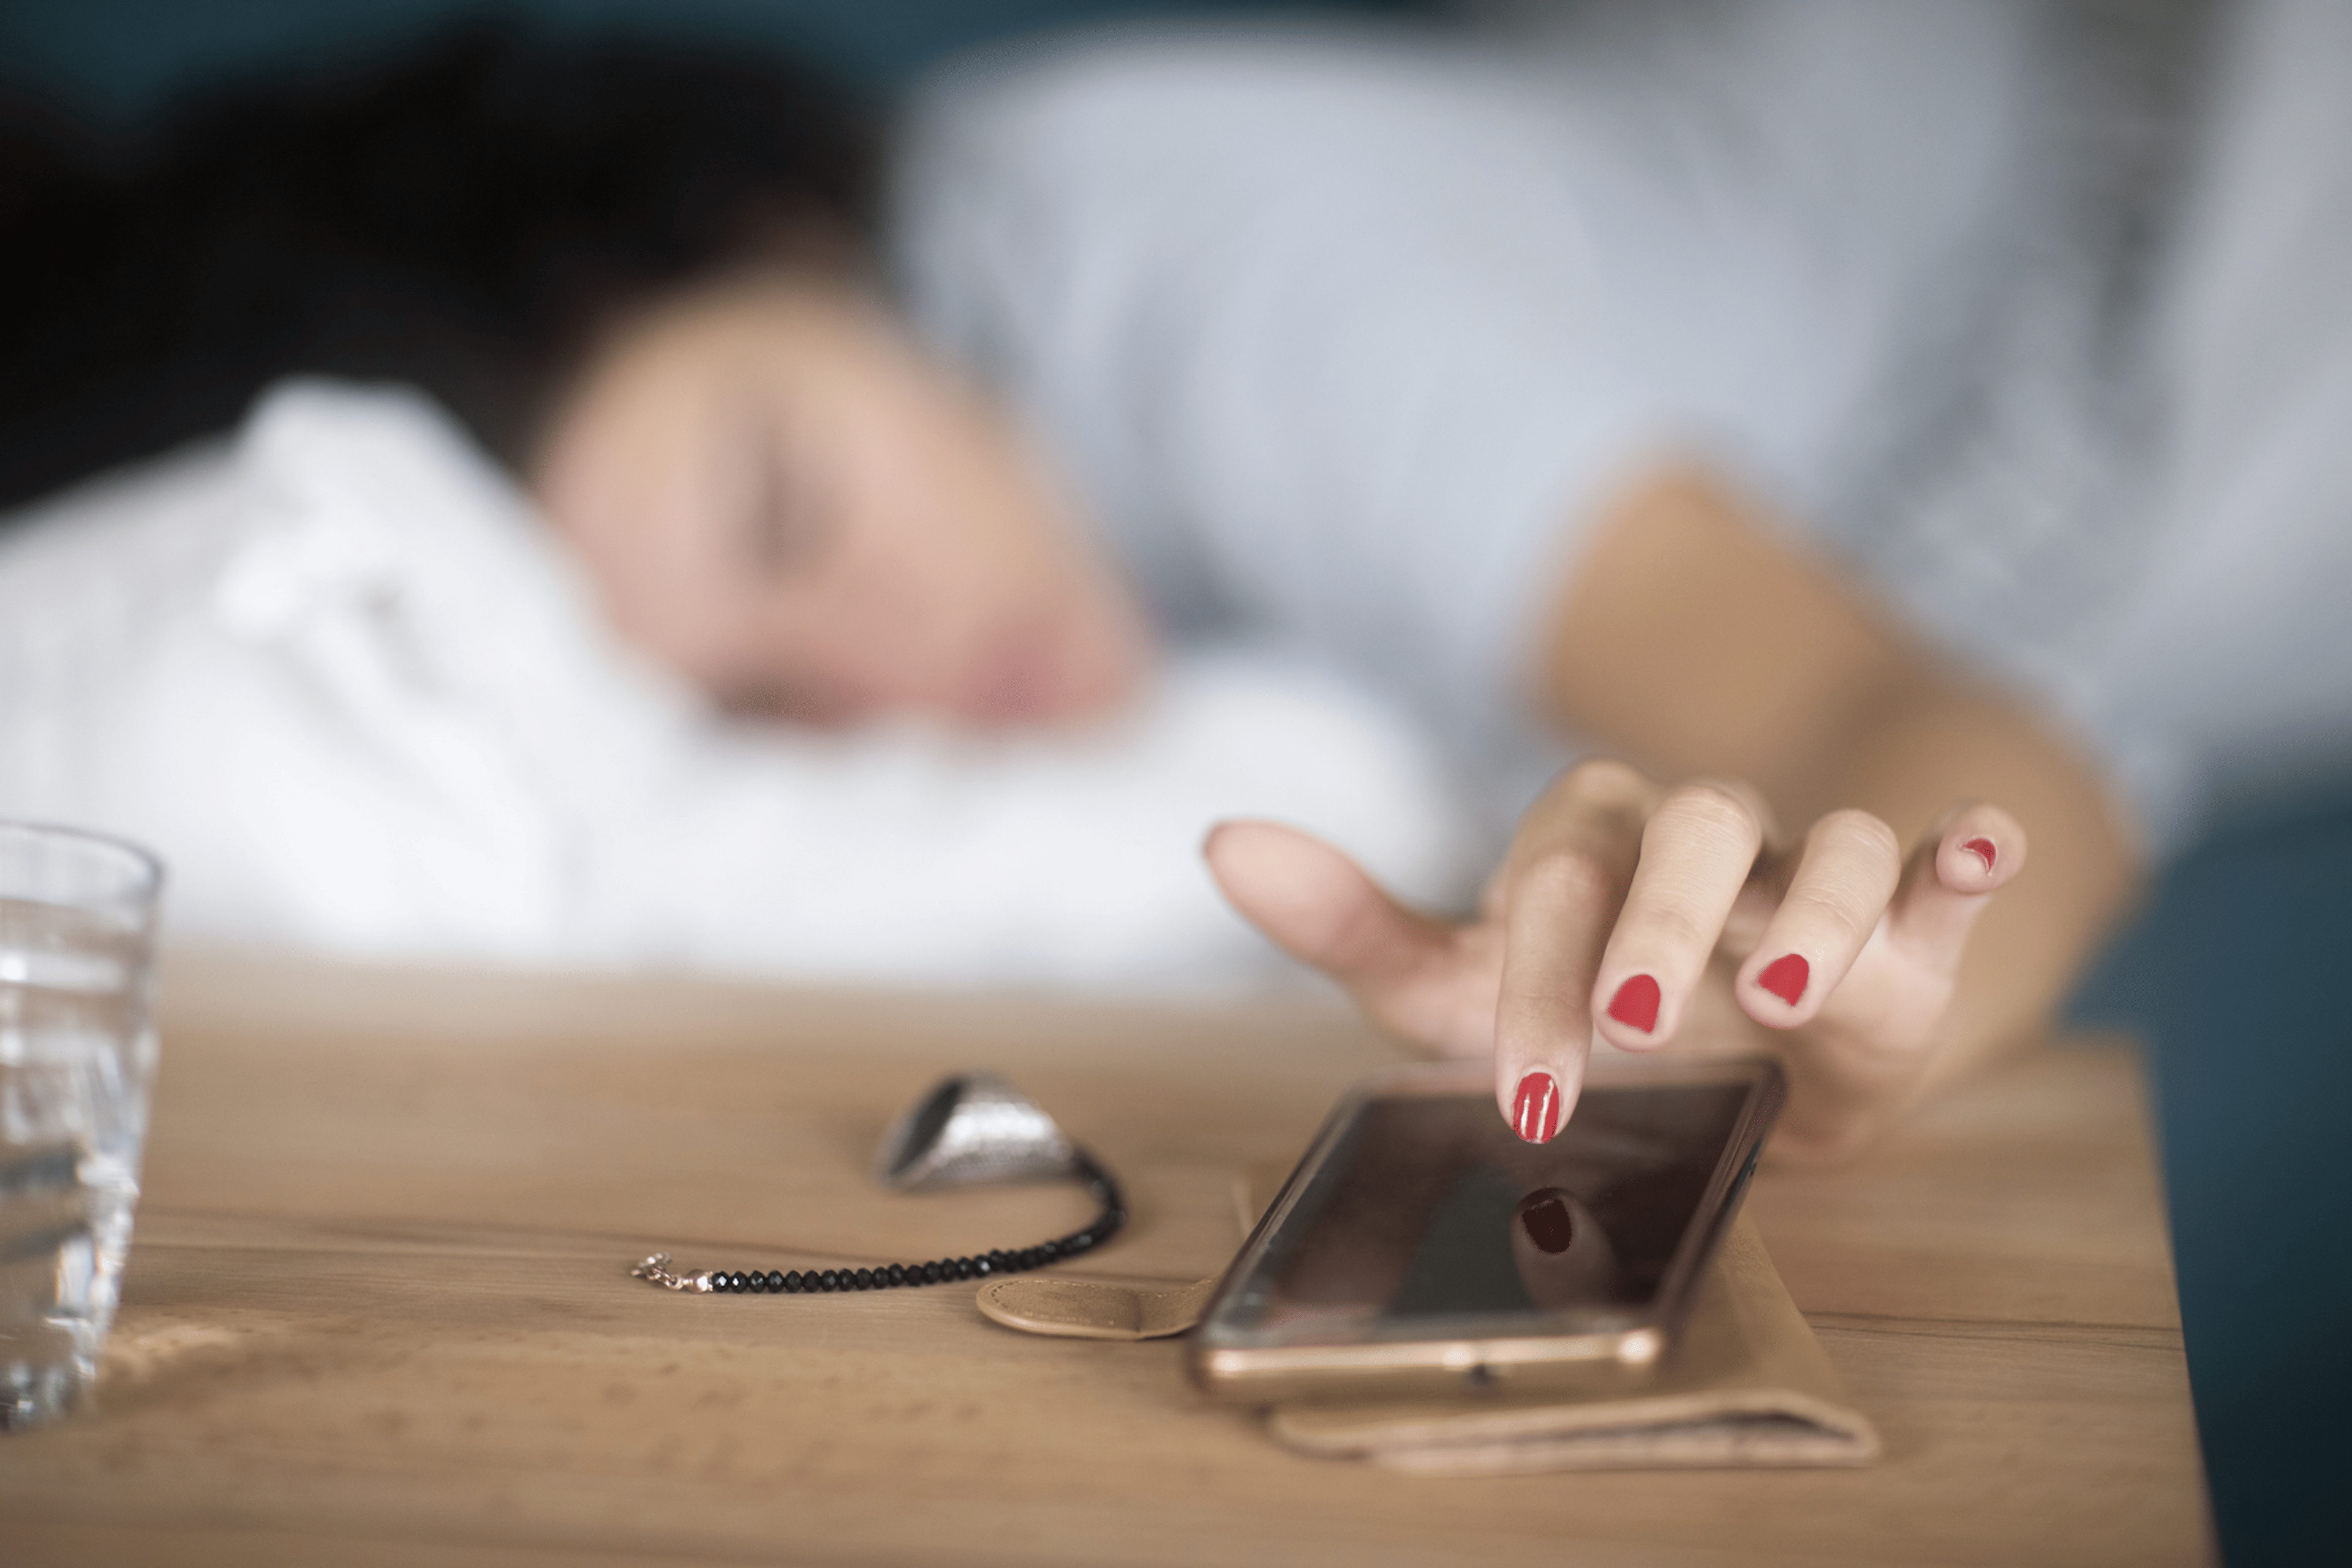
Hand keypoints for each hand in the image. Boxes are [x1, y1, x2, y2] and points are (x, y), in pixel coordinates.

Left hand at [1204, 759, 2024, 1162]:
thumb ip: (1350, 924)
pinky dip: (1966, 850)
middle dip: (1662, 925)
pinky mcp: (1906, 925)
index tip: (1530, 1096)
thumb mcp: (1461, 987)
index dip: (1538, 976)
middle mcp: (1698, 846)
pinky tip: (1975, 849)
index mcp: (1588, 847)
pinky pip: (1939, 864)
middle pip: (1691, 827)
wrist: (1738, 1049)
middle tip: (1640, 1024)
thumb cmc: (1584, 1011)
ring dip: (1814, 909)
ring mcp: (1804, 878)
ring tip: (1785, 995)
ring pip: (1826, 844)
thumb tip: (1218, 837)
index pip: (1556, 874)